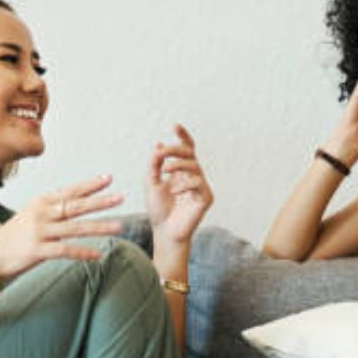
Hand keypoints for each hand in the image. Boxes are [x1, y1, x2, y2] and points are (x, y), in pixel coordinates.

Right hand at [0, 175, 123, 280]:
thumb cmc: (13, 237)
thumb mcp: (31, 215)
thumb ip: (52, 209)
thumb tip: (74, 204)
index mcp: (41, 202)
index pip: (70, 191)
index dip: (90, 185)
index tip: (109, 178)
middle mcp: (41, 214)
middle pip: (76, 206)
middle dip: (100, 201)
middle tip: (121, 197)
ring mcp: (40, 231)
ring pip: (76, 228)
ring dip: (100, 227)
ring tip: (119, 227)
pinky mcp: (38, 250)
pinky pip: (66, 250)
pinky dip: (83, 252)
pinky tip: (98, 255)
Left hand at [146, 124, 213, 246]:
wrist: (164, 232)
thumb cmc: (158, 210)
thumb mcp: (151, 182)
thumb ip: (154, 164)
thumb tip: (159, 144)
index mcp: (180, 171)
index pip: (186, 149)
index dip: (183, 136)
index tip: (174, 125)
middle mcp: (192, 176)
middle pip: (189, 154)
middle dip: (176, 150)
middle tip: (161, 154)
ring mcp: (200, 187)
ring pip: (194, 166)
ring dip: (178, 165)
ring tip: (164, 171)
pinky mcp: (206, 198)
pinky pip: (198, 184)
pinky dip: (184, 185)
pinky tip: (173, 192)